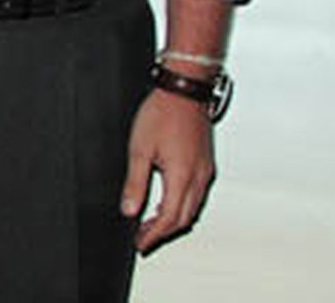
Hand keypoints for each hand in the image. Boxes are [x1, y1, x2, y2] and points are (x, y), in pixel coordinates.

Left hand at [121, 87, 214, 252]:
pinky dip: (181, 205)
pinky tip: (167, 201)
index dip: (154, 235)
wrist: (184, 90)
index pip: (169, 219)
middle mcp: (199, 177)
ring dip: (173, 219)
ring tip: (151, 223)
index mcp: (182, 176)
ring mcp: (205, 170)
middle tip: (144, 237)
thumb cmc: (162, 113)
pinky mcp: (205, 162)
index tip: (140, 243)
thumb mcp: (139, 148)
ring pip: (193, 207)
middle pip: (184, 218)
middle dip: (163, 232)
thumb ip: (135, 182)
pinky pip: (196, 194)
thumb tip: (129, 209)